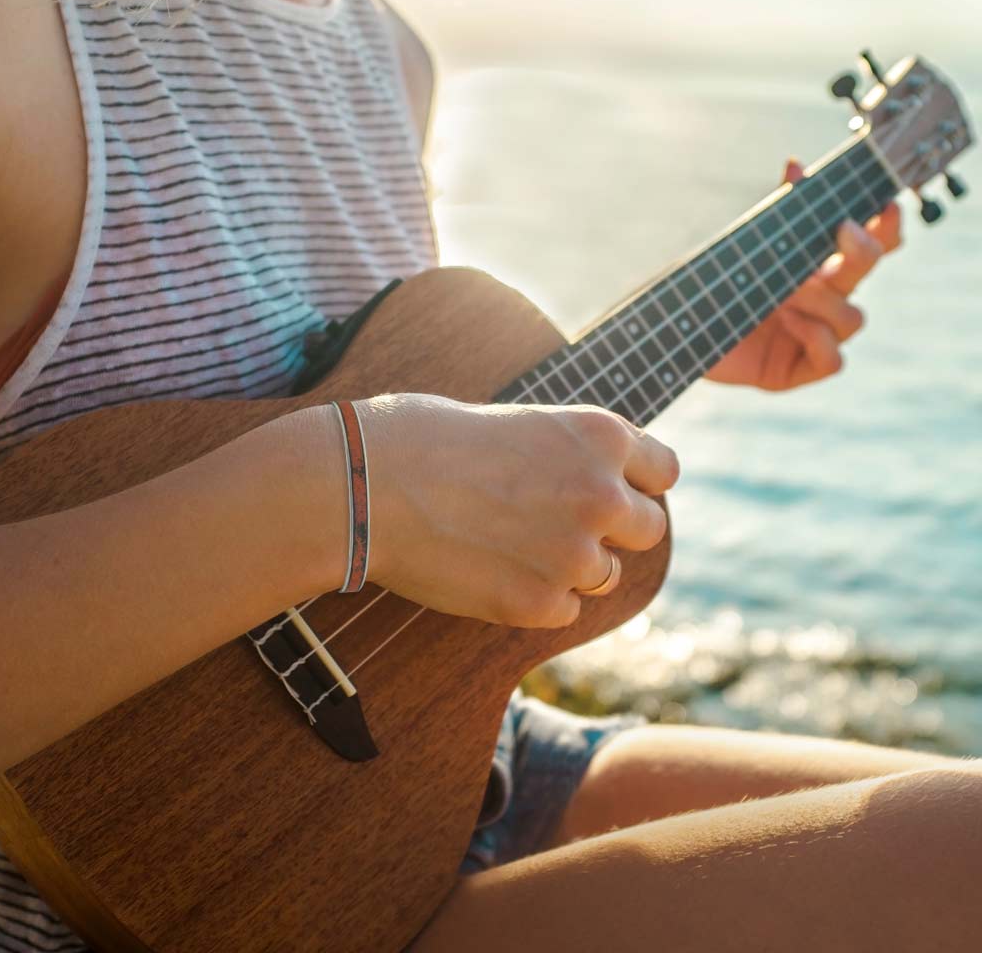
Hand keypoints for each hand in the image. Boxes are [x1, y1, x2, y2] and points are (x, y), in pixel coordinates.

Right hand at [359, 394, 678, 628]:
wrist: (367, 484)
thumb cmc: (426, 438)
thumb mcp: (519, 423)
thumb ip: (570, 456)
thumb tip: (596, 484)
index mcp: (599, 436)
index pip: (665, 471)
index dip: (637, 482)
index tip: (611, 490)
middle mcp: (602, 494)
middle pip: (649, 529)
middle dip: (612, 530)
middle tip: (560, 524)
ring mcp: (575, 555)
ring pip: (604, 574)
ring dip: (570, 566)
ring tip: (508, 543)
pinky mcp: (539, 604)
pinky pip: (563, 609)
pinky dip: (535, 598)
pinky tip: (489, 570)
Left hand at [705, 159, 901, 390]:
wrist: (675, 331)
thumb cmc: (713, 288)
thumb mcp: (745, 248)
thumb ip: (775, 212)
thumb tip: (795, 165)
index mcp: (817, 269)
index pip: (869, 247)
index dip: (886, 228)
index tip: (884, 205)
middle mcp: (821, 302)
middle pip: (867, 275)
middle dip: (862, 251)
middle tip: (841, 231)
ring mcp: (812, 337)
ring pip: (852, 318)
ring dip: (824, 299)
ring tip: (787, 292)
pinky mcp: (796, 370)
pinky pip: (834, 361)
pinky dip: (818, 339)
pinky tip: (789, 322)